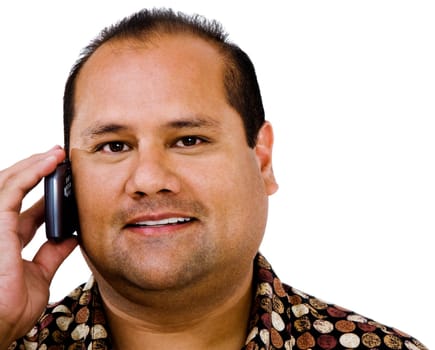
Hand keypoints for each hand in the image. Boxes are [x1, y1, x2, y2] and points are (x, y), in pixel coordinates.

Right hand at [0, 147, 77, 346]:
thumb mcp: (40, 274)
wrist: (0, 327)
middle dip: (37, 170)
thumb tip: (71, 236)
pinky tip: (49, 163)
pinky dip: (30, 173)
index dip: (44, 190)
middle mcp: (0, 228)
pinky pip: (11, 191)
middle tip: (60, 157)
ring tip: (57, 153)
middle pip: (15, 189)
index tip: (65, 178)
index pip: (26, 207)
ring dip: (34, 165)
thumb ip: (53, 253)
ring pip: (10, 183)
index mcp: (8, 240)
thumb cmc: (11, 308)